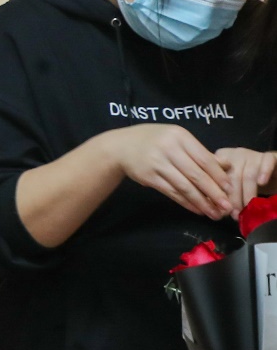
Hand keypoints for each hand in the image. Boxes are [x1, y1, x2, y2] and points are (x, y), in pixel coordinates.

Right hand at [107, 124, 232, 219]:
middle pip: (196, 175)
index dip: (218, 176)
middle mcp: (168, 148)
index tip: (230, 189)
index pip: (204, 158)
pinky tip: (196, 209)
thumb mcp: (176, 138)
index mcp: (179, 136)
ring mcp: (157, 163)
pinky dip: (185, 202)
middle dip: (214, 193)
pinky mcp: (149, 177)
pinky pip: (172, 192)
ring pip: (184, 186)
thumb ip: (199, 152)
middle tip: (226, 207)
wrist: (120, 146)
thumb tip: (226, 167)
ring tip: (213, 213)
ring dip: (201, 202)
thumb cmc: (153, 140)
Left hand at [217, 147, 276, 214]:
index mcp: (221, 159)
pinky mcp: (269, 156)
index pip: (215, 175)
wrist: (272, 173)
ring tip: (248, 209)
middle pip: (232, 176)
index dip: (217, 193)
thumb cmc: (248, 183)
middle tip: (235, 214)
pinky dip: (264, 172)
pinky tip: (262, 183)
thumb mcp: (233, 187)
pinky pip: (267, 161)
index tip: (220, 211)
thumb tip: (216, 212)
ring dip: (247, 194)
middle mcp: (235, 154)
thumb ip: (223, 195)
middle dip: (233, 198)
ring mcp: (252, 154)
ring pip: (248, 173)